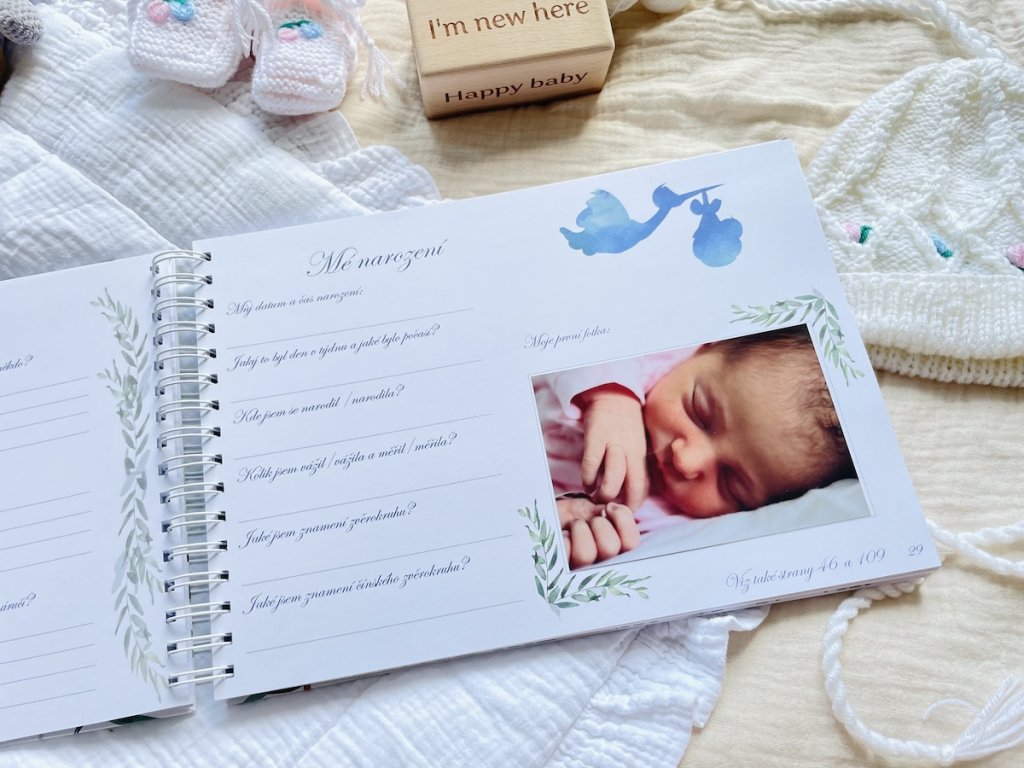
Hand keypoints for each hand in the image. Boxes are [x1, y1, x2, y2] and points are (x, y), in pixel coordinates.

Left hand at [557, 496, 639, 568]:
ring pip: (586, 553)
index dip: (623, 521)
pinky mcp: (558, 573)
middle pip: (610, 547)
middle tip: (588, 520)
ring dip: (579, 530)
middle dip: (598, 523)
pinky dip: (563, 538)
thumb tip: (614, 510)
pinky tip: (561, 536)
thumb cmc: (573, 516)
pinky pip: (564, 554)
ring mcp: (579, 573)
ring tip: (573, 526)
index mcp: (617, 552)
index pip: (631, 543)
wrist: (545, 516)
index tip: (610, 507)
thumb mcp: (595, 510)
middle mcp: (602, 567)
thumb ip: (613, 514)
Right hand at [575, 384, 647, 508]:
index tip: (625, 512)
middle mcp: (631, 451)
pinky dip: (588, 480)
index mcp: (642, 455)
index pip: (644, 487)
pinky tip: (586, 484)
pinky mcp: (596, 438)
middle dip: (622, 504)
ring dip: (604, 494)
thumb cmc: (626, 424)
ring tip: (596, 498)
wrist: (615, 395)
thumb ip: (635, 466)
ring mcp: (614, 444)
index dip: (635, 504)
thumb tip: (629, 493)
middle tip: (610, 508)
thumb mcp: (638, 445)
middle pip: (633, 486)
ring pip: (613, 478)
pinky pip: (591, 465)